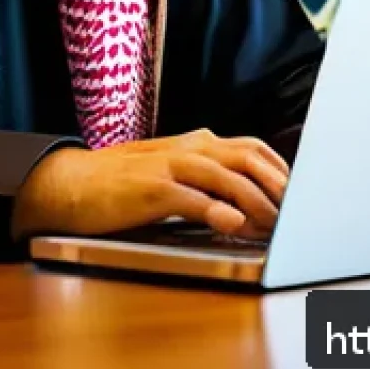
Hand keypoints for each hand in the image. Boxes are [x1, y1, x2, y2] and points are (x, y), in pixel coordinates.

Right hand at [12, 128, 287, 240]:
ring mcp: (168, 166)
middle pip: (246, 157)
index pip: (252, 148)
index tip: (299, 195)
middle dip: (277, 184)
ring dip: (254, 200)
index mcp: (194, 143)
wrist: (70, 183)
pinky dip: (215, 210)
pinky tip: (232, 225)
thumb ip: (206, 180)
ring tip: (273, 222)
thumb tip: (247, 202)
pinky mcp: (150, 189)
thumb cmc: (120, 181)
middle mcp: (186, 148)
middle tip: (298, 212)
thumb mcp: (170, 170)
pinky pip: (190, 197)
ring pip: (224, 175)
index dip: (281, 170)